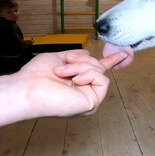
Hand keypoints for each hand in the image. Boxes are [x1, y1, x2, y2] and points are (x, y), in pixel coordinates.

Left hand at [14, 50, 128, 116]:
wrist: (29, 88)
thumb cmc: (37, 75)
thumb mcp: (59, 58)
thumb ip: (76, 57)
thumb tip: (89, 55)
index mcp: (76, 81)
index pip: (96, 70)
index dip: (111, 61)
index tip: (125, 53)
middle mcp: (84, 90)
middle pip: (98, 65)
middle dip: (81, 60)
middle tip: (63, 64)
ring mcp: (89, 97)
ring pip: (99, 70)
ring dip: (80, 66)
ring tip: (62, 73)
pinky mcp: (93, 102)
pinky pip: (101, 79)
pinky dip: (88, 74)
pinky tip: (75, 81)